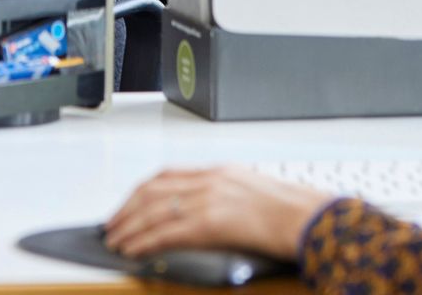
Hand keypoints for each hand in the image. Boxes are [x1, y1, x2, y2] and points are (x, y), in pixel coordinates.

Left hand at [104, 166, 330, 262]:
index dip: (141, 191)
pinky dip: (144, 241)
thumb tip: (208, 214)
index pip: (166, 176)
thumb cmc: (292, 212)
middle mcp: (208, 180)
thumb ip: (227, 197)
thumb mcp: (254, 193)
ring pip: (153, 210)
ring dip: (129, 226)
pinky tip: (133, 250)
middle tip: (112, 225)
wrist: (310, 218)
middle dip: (126, 208)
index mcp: (218, 172)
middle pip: (152, 190)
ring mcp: (208, 199)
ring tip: (116, 240)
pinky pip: (166, 232)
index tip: (128, 204)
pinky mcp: (210, 223)